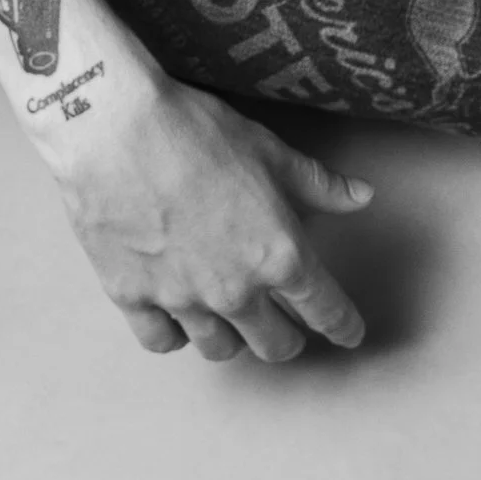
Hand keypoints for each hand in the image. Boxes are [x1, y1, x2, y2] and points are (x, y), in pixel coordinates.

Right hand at [51, 66, 373, 362]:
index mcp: (279, 254)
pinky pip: (164, 340)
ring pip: (220, 349)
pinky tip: (181, 316)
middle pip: (274, 345)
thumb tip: (362, 198)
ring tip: (235, 321)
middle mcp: (235, 291)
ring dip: (234, 338)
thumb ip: (319, 185)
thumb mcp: (271, 152)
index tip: (350, 335)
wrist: (118, 130)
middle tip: (290, 328)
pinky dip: (177, 333)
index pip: (324, 309)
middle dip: (288, 339)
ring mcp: (182, 300)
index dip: (343, 326)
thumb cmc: (199, 131)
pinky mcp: (133, 299)